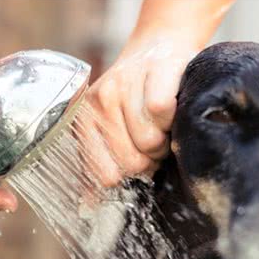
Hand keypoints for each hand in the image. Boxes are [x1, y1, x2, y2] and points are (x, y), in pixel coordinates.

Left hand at [83, 31, 197, 185]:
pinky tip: (172, 109)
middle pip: (131, 162)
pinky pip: (162, 112)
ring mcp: (124, 84)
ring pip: (148, 141)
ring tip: (163, 125)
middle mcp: (99, 102)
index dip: (130, 176)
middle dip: (150, 159)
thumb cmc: (137, 101)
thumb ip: (100, 167)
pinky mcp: (153, 71)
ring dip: (165, 140)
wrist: (159, 49)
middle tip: (154, 140)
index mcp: (84, 122)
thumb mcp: (111, 132)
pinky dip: (173, 118)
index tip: (138, 161)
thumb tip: (88, 208)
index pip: (106, 176)